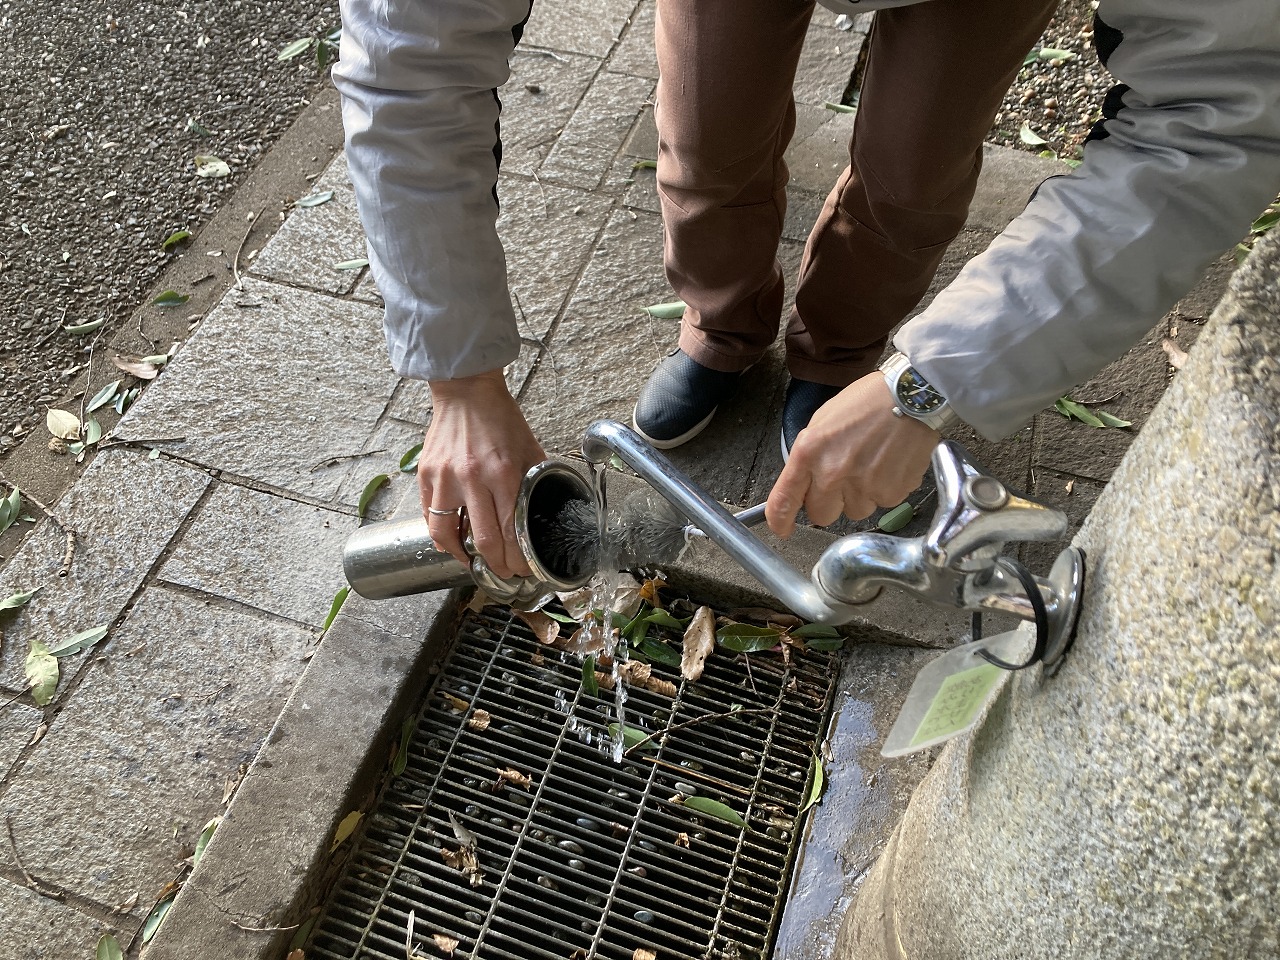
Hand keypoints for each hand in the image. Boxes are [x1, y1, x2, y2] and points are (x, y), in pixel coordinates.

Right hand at [419, 369, 545, 578]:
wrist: (466, 392)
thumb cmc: (500, 419)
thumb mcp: (529, 447)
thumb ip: (538, 480)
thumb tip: (548, 511)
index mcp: (503, 473)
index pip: (510, 531)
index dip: (518, 558)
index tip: (523, 569)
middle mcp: (472, 479)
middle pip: (482, 541)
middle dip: (496, 565)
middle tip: (504, 572)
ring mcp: (445, 478)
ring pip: (447, 536)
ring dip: (462, 556)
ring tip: (474, 562)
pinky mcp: (426, 475)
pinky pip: (430, 518)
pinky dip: (441, 536)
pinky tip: (452, 541)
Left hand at [766, 372, 938, 537]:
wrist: (912, 397)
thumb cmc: (868, 403)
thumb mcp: (823, 421)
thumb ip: (810, 456)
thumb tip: (804, 484)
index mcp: (810, 452)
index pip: (785, 499)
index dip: (780, 519)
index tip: (782, 528)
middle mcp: (833, 473)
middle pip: (820, 516)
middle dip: (828, 503)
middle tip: (842, 481)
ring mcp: (863, 486)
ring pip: (853, 512)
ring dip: (858, 497)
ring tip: (871, 465)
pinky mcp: (891, 494)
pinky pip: (881, 504)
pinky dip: (883, 490)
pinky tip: (888, 465)